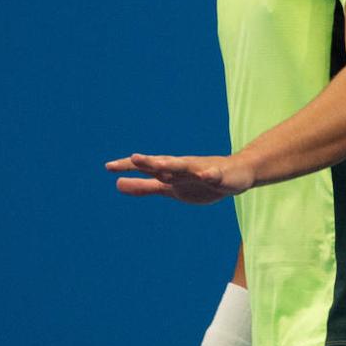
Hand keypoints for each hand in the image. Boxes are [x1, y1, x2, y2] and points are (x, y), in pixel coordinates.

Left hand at [105, 153, 255, 204]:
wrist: (236, 174)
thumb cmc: (198, 181)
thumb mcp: (167, 187)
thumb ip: (144, 186)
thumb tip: (116, 184)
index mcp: (169, 171)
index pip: (146, 167)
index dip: (128, 167)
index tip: (108, 167)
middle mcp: (182, 167)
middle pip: (163, 164)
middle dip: (149, 162)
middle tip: (133, 158)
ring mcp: (200, 170)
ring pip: (185, 167)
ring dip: (173, 164)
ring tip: (161, 164)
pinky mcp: (218, 175)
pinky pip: (213, 175)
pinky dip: (209, 174)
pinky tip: (206, 175)